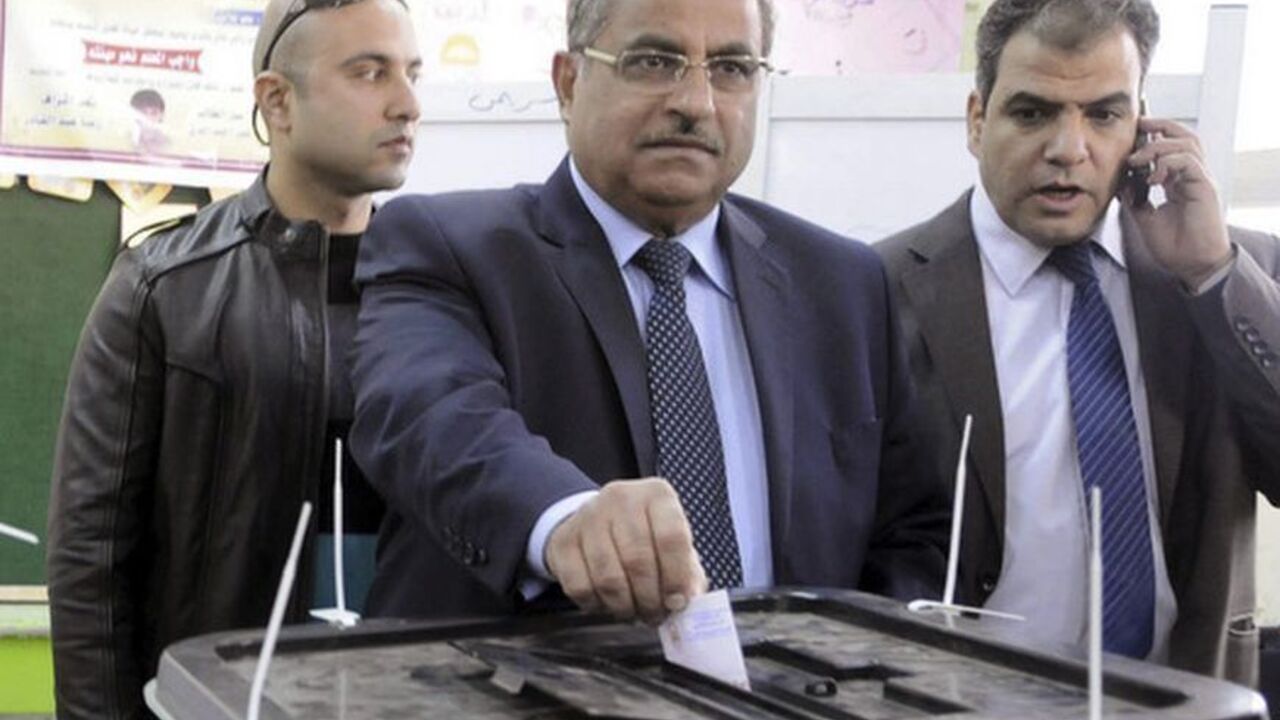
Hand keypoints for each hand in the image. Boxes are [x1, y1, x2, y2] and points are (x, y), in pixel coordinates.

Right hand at [545, 477, 706, 623]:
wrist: (595, 522)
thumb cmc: (643, 537)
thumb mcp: (672, 545)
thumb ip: (688, 573)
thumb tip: (689, 599)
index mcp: (656, 495)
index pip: (671, 537)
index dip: (677, 577)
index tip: (678, 602)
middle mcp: (621, 498)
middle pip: (638, 560)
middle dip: (650, 599)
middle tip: (655, 615)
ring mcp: (588, 517)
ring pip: (608, 578)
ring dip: (625, 606)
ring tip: (634, 611)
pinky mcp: (563, 541)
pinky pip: (580, 587)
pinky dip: (597, 605)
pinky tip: (607, 602)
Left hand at [1124, 117, 1231, 287]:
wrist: (1193, 266)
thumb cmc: (1175, 246)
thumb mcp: (1145, 219)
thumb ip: (1134, 200)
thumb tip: (1119, 185)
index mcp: (1179, 181)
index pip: (1171, 147)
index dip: (1154, 135)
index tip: (1133, 132)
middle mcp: (1192, 176)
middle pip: (1184, 136)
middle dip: (1161, 126)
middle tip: (1139, 125)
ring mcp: (1200, 180)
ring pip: (1187, 144)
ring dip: (1159, 146)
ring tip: (1137, 159)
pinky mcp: (1205, 188)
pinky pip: (1189, 162)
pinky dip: (1169, 163)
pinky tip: (1153, 177)